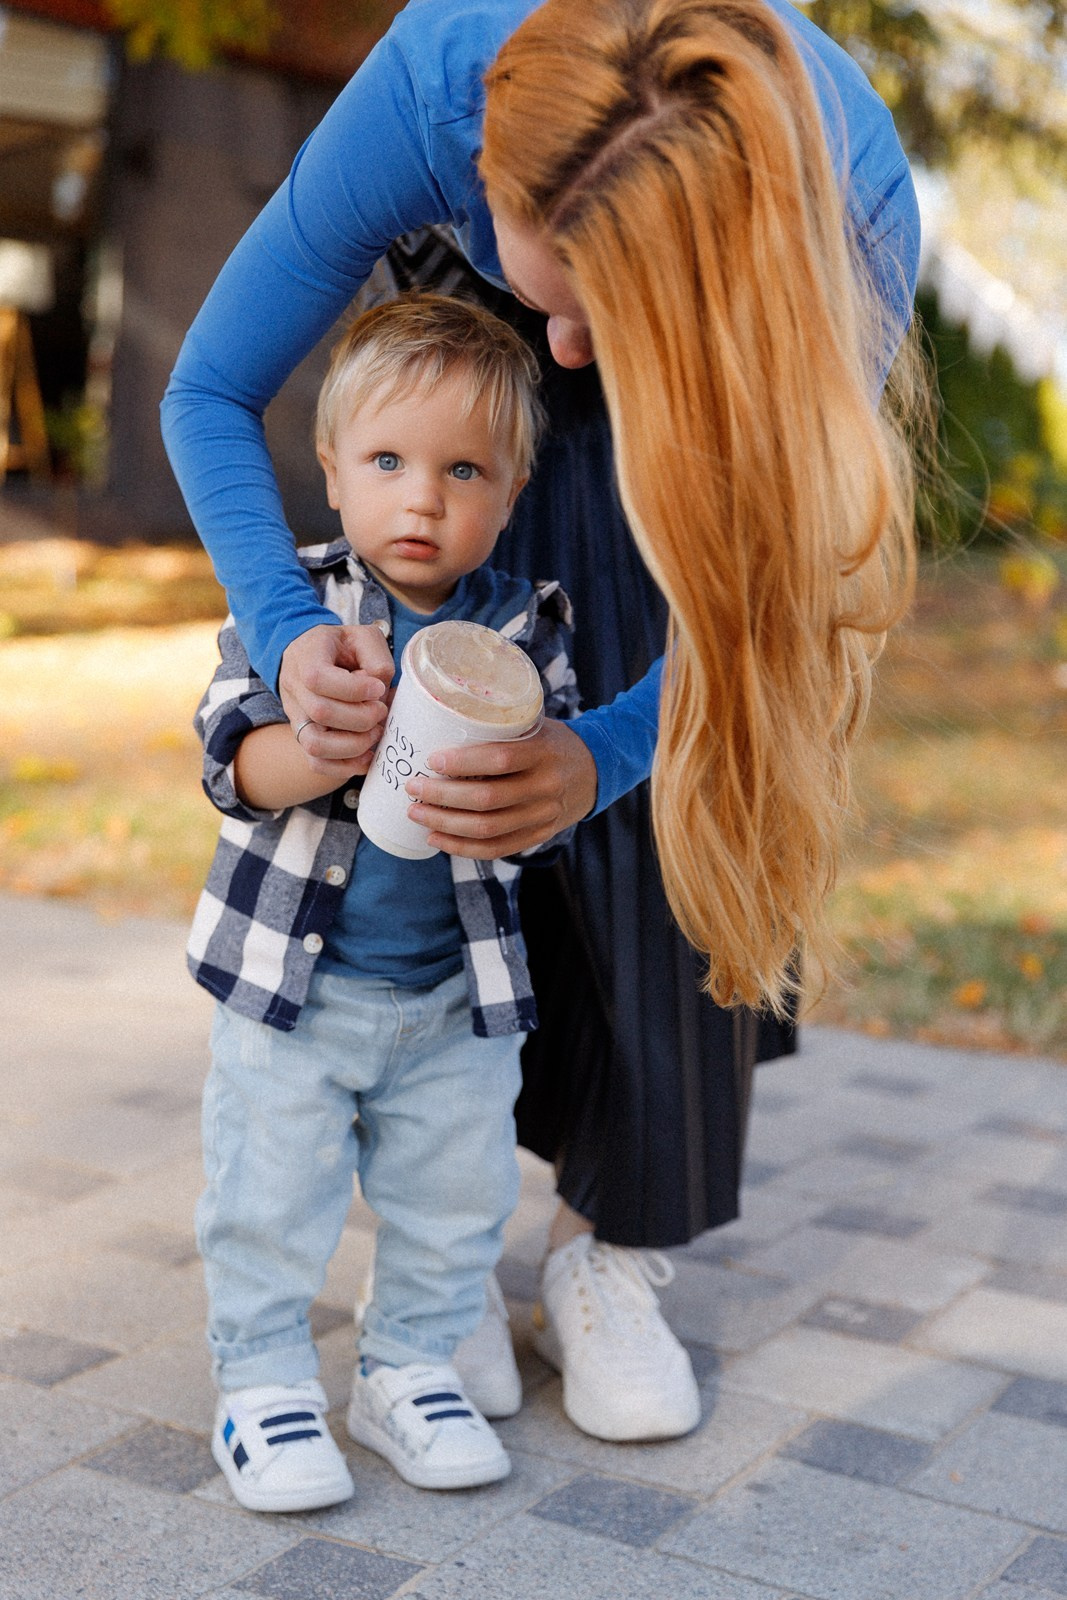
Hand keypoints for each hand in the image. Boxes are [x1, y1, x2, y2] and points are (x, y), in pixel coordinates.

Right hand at [279, 624, 393, 775]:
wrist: (314, 654)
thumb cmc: (343, 647)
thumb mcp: (363, 637)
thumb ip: (376, 659)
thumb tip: (379, 691)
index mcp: (306, 657)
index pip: (318, 678)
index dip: (353, 689)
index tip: (378, 688)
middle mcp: (294, 688)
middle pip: (320, 713)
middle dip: (361, 717)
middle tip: (381, 710)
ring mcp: (296, 715)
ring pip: (314, 744)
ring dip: (353, 744)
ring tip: (375, 733)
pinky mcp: (304, 736)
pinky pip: (316, 763)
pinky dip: (345, 766)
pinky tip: (367, 756)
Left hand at [404, 719, 597, 857]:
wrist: (595, 770)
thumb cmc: (551, 741)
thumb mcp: (534, 725)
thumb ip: (498, 728)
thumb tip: (437, 723)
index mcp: (544, 751)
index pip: (500, 759)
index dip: (463, 762)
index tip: (432, 759)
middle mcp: (546, 786)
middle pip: (488, 799)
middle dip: (443, 796)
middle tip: (413, 787)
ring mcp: (543, 816)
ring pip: (488, 829)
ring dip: (446, 824)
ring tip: (417, 813)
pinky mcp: (539, 836)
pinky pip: (497, 849)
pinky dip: (462, 848)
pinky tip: (437, 839)